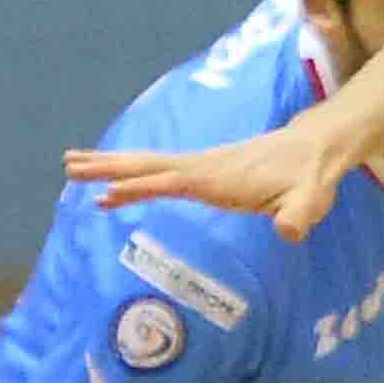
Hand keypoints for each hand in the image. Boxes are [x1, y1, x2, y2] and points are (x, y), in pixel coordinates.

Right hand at [68, 124, 351, 239]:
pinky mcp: (205, 170)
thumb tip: (288, 233)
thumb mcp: (310, 201)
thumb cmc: (311, 179)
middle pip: (147, 164)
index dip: (140, 186)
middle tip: (68, 165)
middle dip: (108, 166)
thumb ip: (298, 217)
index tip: (106, 191)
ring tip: (72, 166)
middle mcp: (203, 167)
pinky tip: (115, 187)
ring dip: (111, 165)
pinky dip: (133, 175)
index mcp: (219, 177)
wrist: (315, 150)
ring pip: (148, 164)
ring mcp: (202, 166)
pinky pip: (160, 172)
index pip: (171, 180)